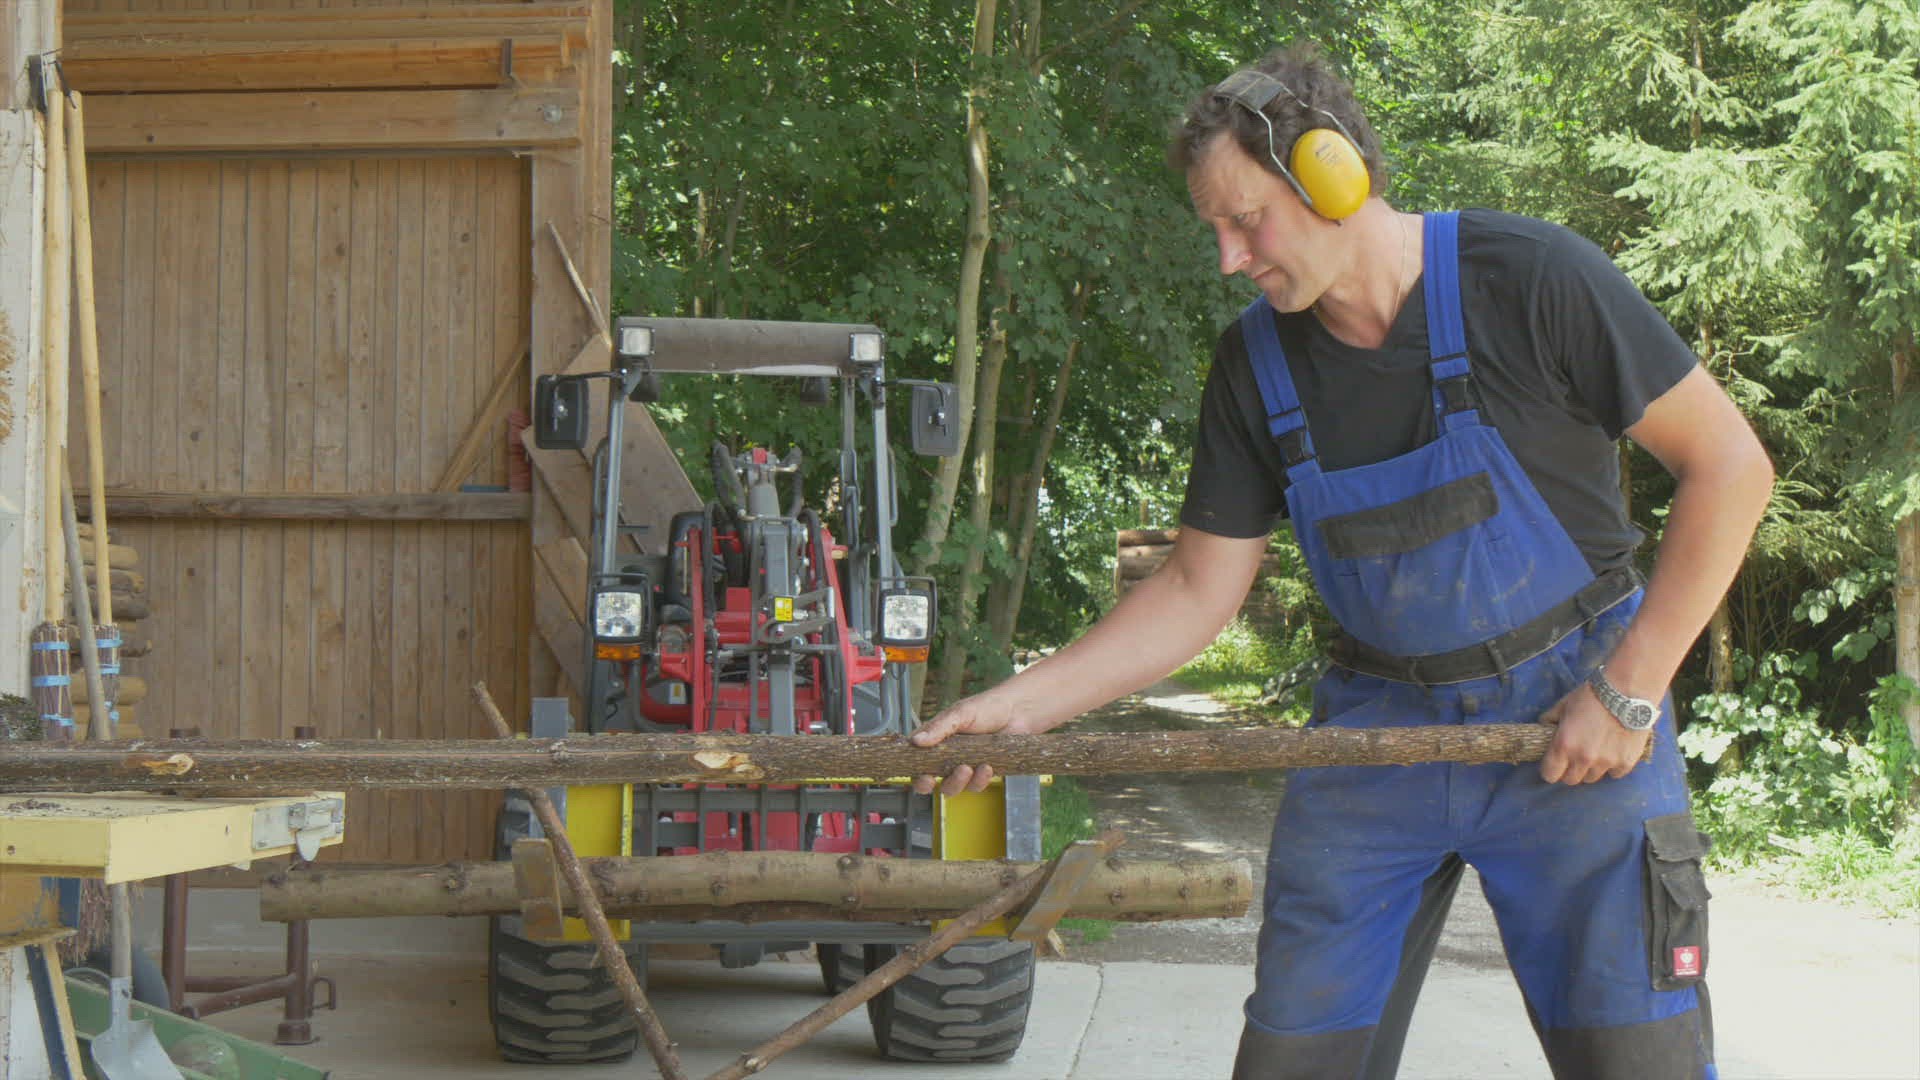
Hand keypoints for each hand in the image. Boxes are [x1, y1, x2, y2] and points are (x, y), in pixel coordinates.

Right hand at [908, 692, 1033, 795]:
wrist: (1020, 711)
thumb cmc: (988, 707)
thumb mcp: (960, 714)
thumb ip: (938, 728)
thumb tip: (916, 741)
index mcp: (936, 740)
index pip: (917, 762)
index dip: (916, 774)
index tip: (924, 777)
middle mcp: (947, 756)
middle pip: (932, 781)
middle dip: (936, 784)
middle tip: (940, 779)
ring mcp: (964, 765)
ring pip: (953, 787)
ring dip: (959, 781)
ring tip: (969, 768)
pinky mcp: (982, 773)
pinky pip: (975, 785)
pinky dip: (980, 780)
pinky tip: (987, 767)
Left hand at [1538, 683, 1652, 784]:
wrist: (1627, 691)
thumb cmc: (1592, 695)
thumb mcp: (1564, 705)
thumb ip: (1551, 719)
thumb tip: (1544, 726)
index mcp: (1564, 745)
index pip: (1550, 775)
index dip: (1550, 770)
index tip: (1555, 764)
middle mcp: (1583, 759)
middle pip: (1571, 780)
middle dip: (1570, 770)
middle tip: (1575, 757)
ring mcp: (1606, 763)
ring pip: (1592, 778)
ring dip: (1591, 768)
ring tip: (1596, 751)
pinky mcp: (1626, 763)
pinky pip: (1615, 774)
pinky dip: (1612, 766)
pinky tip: (1613, 751)